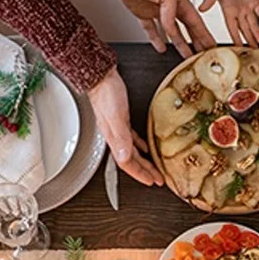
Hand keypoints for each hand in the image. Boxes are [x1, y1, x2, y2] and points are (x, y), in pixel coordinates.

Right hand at [88, 68, 163, 186]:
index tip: (152, 181)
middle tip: (157, 179)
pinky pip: (132, 138)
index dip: (140, 174)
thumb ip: (121, 138)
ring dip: (144, 162)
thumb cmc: (107, 94)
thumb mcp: (116, 118)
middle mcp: (116, 137)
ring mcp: (118, 129)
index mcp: (114, 139)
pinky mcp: (122, 120)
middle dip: (145, 172)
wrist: (100, 78)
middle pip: (132, 161)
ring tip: (154, 169)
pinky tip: (145, 146)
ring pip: (132, 152)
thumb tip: (124, 156)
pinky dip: (140, 145)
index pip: (127, 164)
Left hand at [113, 0, 215, 56]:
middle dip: (197, 42)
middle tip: (202, 55)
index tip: (211, 46)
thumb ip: (171, 13)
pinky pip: (151, 30)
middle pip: (187, 28)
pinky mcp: (142, 13)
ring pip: (171, 32)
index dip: (204, 35)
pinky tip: (161, 48)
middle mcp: (170, 6)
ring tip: (186, 56)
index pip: (196, 22)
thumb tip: (171, 30)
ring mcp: (156, 10)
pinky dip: (156, 40)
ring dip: (180, 44)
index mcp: (180, 0)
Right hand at [198, 0, 258, 46]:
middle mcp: (239, 11)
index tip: (238, 49)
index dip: (235, 39)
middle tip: (252, 50)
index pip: (232, 28)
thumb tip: (201, 9)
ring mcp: (248, 6)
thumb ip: (209, 0)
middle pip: (244, 29)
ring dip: (256, 31)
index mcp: (228, 10)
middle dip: (248, 40)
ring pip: (253, 22)